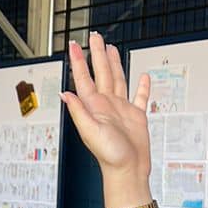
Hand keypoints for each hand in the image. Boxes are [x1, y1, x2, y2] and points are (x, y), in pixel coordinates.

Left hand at [62, 33, 151, 178]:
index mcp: (94, 106)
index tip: (75, 45)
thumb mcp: (90, 132)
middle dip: (98, 54)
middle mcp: (106, 104)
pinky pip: (139, 97)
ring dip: (114, 64)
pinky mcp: (136, 116)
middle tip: (95, 36)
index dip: (79, 61)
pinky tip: (143, 77)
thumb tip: (64, 93)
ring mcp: (121, 109)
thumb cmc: (109, 155)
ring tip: (111, 48)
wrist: (128, 170)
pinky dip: (141, 86)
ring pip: (118, 79)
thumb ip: (79, 111)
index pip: (84, 78)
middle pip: (102, 73)